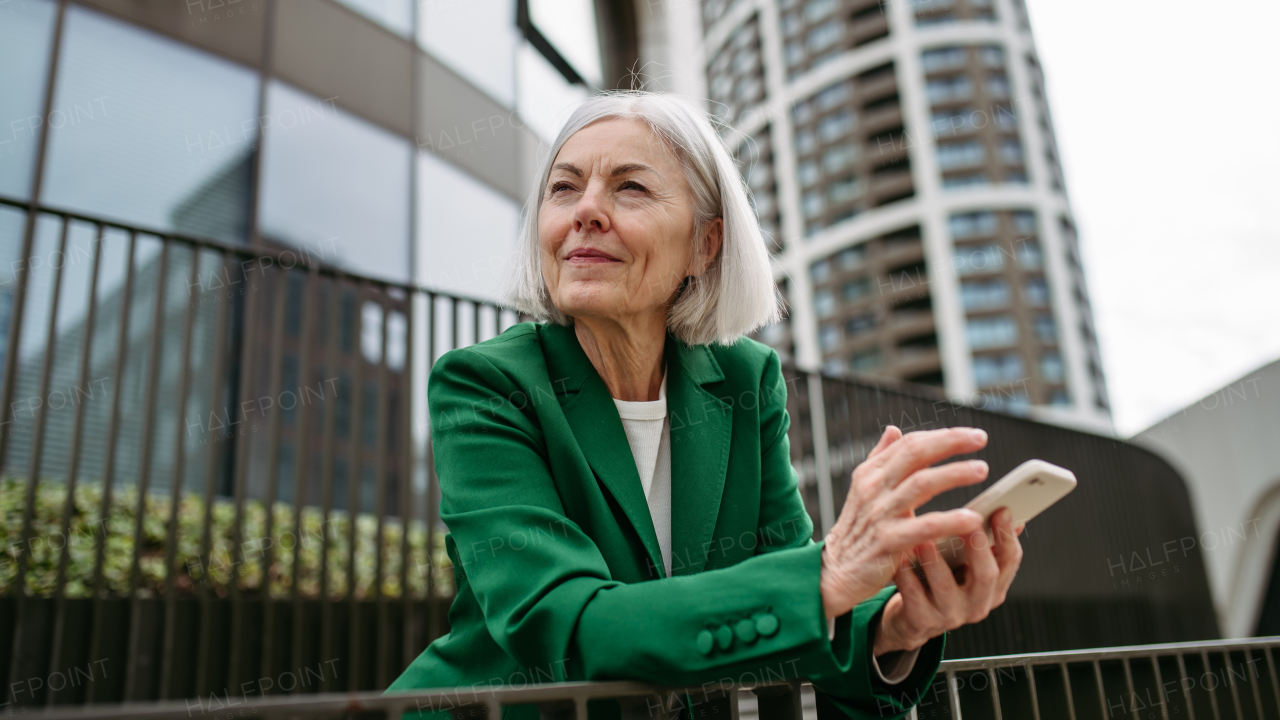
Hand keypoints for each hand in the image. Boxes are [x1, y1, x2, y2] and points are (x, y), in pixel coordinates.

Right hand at [819, 425, 988, 619]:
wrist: (836, 571)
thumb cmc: (858, 530)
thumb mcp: (864, 490)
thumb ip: (880, 459)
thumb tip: (894, 429)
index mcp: (870, 474)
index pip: (909, 444)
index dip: (942, 436)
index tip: (971, 435)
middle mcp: (874, 488)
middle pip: (915, 454)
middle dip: (950, 442)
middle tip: (980, 438)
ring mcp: (880, 513)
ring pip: (922, 483)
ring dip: (954, 474)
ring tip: (981, 470)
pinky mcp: (888, 541)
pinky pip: (924, 526)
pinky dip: (950, 520)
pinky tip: (972, 519)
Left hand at [873, 507, 1024, 654]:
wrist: (912, 620)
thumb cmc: (940, 585)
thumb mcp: (967, 567)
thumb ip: (983, 544)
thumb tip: (1005, 513)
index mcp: (992, 588)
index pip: (1010, 561)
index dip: (1007, 536)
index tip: (1001, 510)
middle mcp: (976, 603)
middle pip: (986, 576)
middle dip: (978, 548)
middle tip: (967, 524)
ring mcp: (950, 615)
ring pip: (945, 586)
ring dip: (935, 561)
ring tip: (925, 540)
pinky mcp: (922, 620)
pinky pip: (913, 596)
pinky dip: (907, 576)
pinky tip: (901, 559)